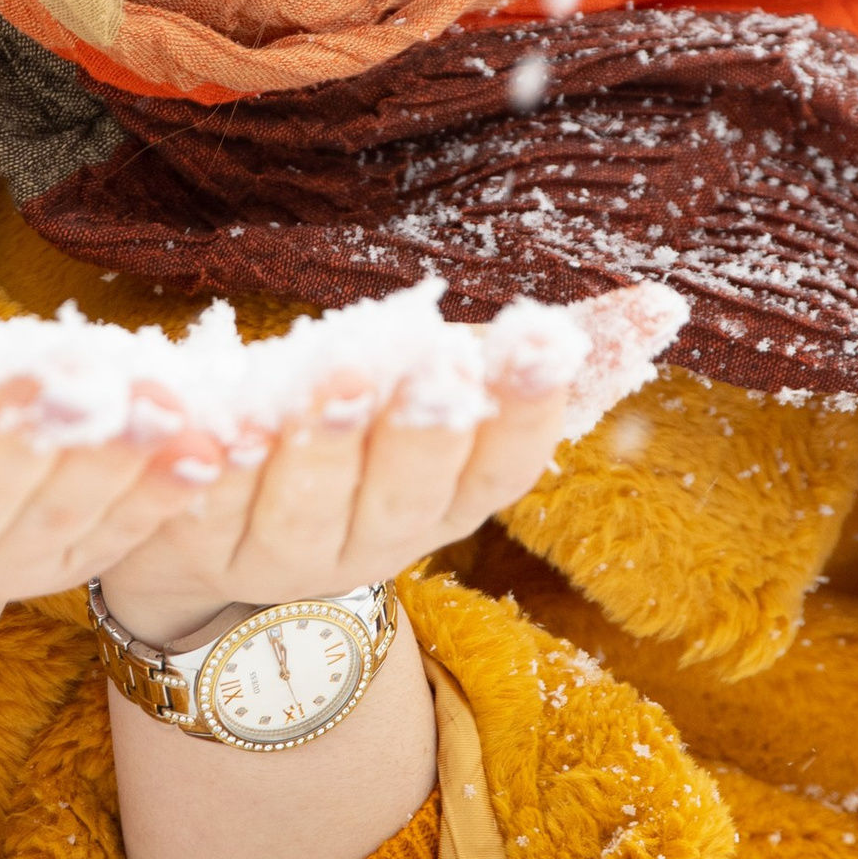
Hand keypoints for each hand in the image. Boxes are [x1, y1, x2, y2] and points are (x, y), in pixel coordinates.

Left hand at [94, 363, 569, 643]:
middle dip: (426, 431)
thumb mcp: (453, 387)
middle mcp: (369, 543)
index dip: (523, 410)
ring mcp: (278, 553)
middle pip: (405, 495)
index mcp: (444, 504)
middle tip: (442, 365)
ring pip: (305, 504)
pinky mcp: (192, 541)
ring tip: (341, 371)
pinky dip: (206, 464)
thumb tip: (666, 305)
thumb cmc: (362, 434)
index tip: (543, 341)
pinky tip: (218, 417)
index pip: (500, 469)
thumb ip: (555, 355)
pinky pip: (197, 504)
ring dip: (325, 441)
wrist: (214, 519)